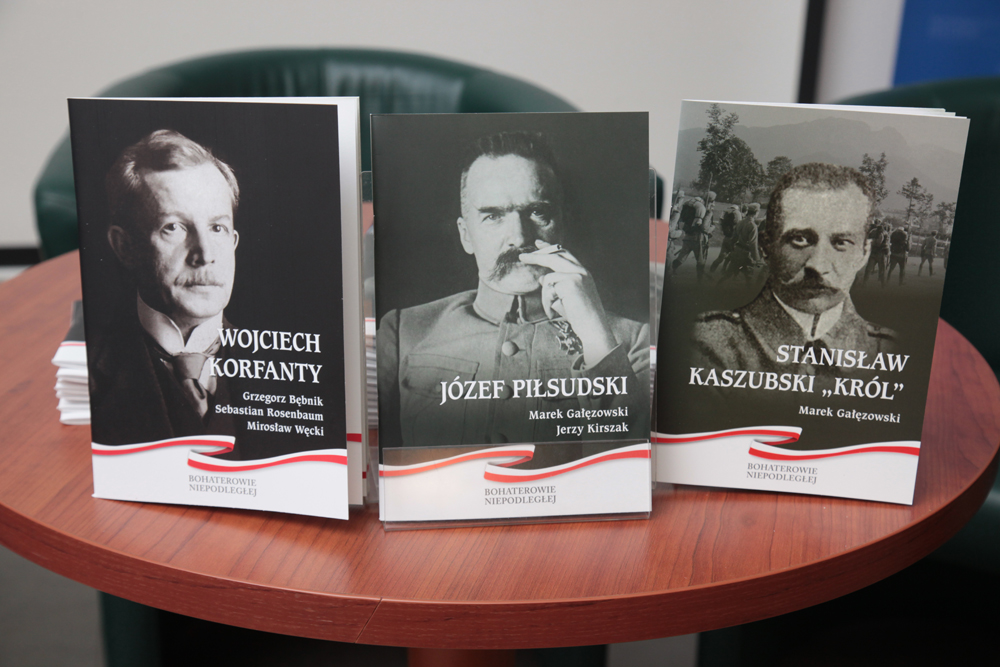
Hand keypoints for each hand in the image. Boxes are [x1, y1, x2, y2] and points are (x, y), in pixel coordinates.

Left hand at [519, 240, 617, 364]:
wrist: (593, 327)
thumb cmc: (581, 316)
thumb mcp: (568, 297)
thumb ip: (558, 285)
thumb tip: (542, 278)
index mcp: (583, 272)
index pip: (564, 253)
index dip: (550, 247)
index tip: (537, 243)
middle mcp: (581, 271)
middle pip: (554, 256)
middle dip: (536, 256)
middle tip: (521, 258)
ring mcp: (577, 276)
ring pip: (549, 278)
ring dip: (545, 297)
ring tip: (552, 310)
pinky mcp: (571, 283)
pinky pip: (549, 290)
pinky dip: (547, 303)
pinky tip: (554, 313)